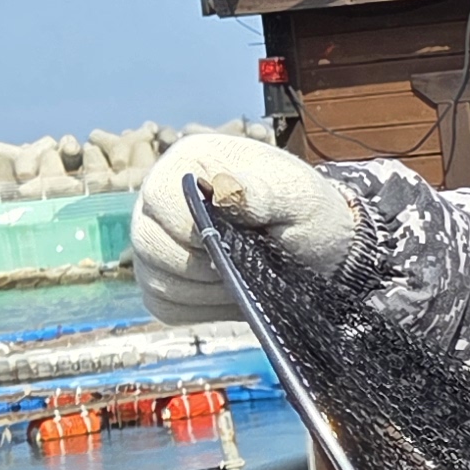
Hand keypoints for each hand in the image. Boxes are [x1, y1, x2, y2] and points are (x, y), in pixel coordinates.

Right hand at [131, 131, 360, 322]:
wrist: (321, 252)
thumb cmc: (309, 215)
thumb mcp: (298, 198)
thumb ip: (261, 193)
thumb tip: (222, 189)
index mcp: (190, 161)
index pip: (160, 197)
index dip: (194, 228)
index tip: (237, 240)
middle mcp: (162, 197)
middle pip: (148, 243)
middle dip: (202, 266)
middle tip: (247, 262)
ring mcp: (157, 238)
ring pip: (154, 279)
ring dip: (205, 291)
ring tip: (245, 276)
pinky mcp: (161, 278)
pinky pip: (163, 305)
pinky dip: (200, 308)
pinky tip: (231, 294)